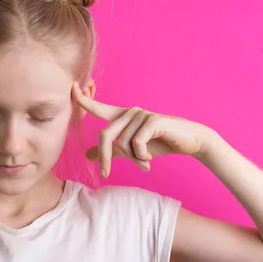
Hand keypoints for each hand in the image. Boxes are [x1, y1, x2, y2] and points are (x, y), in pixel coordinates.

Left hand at [71, 82, 215, 176]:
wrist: (190, 142)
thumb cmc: (160, 143)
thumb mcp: (130, 150)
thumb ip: (110, 151)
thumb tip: (86, 155)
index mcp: (122, 116)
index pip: (97, 108)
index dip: (83, 99)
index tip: (72, 87)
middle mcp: (129, 112)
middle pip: (105, 135)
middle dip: (104, 158)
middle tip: (105, 174)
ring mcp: (141, 115)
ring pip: (123, 144)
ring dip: (133, 160)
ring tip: (144, 163)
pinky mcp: (153, 121)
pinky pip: (136, 144)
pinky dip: (141, 156)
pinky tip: (150, 160)